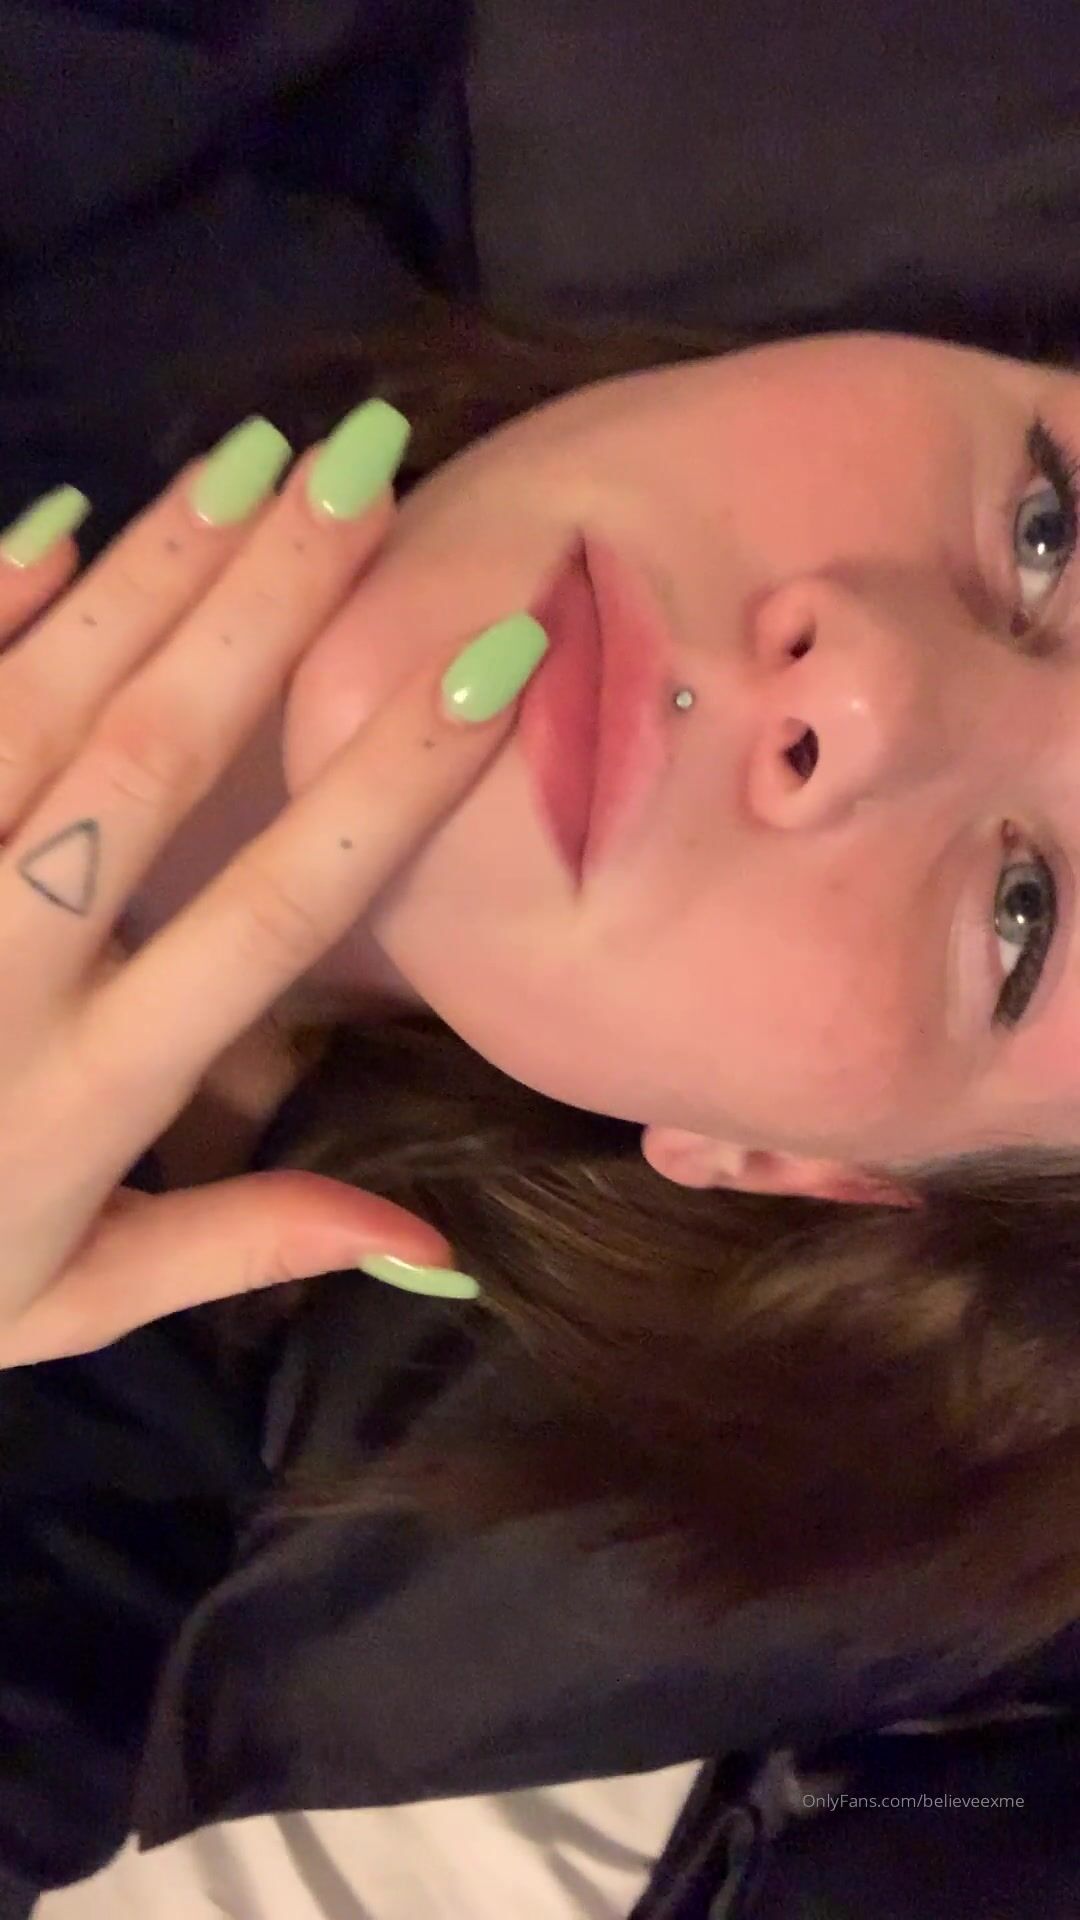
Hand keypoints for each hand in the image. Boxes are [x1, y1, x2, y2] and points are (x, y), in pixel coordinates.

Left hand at [0, 412, 546, 1365]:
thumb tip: (435, 1243)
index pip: (268, 907)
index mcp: (87, 1087)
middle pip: (149, 761)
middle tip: (369, 467)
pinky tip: (52, 522)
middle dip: (269, 607)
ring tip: (258, 454)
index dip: (386, 782)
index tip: (489, 663)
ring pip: (37, 706)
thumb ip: (245, 1244)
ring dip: (152, 572)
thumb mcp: (76, 1297)